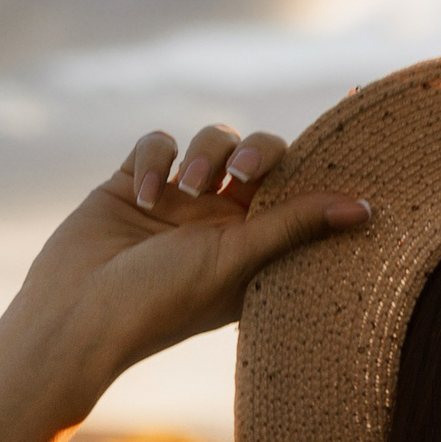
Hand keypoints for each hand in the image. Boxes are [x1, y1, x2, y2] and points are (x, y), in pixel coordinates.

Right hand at [2, 123, 372, 383]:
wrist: (75, 316)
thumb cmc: (163, 301)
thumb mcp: (236, 260)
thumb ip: (294, 225)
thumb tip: (366, 209)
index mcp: (257, 245)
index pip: (300, 190)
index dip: (319, 164)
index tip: (347, 124)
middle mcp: (222, 222)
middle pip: (259, 155)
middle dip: (256, 152)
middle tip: (243, 173)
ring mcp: (178, 202)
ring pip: (211, 141)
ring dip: (204, 154)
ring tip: (181, 193)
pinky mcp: (133, 183)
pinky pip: (158, 143)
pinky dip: (153, 158)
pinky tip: (141, 194)